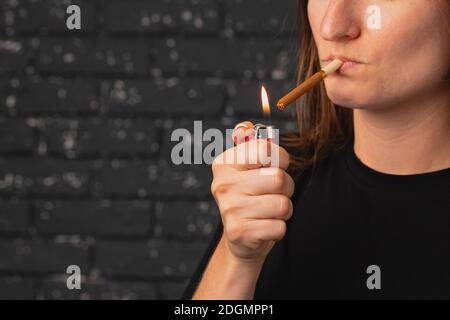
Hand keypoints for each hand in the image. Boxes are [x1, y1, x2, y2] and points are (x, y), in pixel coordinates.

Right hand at [211, 121, 294, 262]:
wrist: (241, 239)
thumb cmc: (251, 197)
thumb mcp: (248, 168)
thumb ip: (251, 143)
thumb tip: (246, 126)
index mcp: (224, 163)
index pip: (265, 149)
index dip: (280, 158)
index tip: (275, 166)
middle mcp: (223, 184)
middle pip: (279, 179)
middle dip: (286, 188)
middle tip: (274, 193)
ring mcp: (229, 209)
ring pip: (282, 205)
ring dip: (284, 210)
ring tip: (269, 211)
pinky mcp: (239, 232)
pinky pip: (279, 227)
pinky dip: (279, 229)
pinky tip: (264, 227)